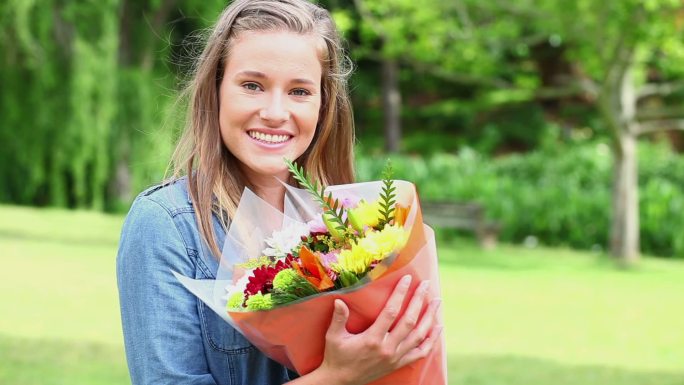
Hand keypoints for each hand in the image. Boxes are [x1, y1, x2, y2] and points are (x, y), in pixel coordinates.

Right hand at [318, 275, 441, 384]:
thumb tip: (338, 300)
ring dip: (430, 318)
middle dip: (419, 301)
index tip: (407, 279)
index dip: (400, 294)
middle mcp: (387, 349)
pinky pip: (421, 352)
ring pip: (419, 336)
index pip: (391, 312)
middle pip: (409, 321)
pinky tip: (438, 328)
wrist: (341, 382)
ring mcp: (395, 358)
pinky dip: (431, 340)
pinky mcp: (398, 364)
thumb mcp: (334, 337)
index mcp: (372, 339)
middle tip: (426, 285)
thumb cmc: (336, 357)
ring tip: (437, 302)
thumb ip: (338, 319)